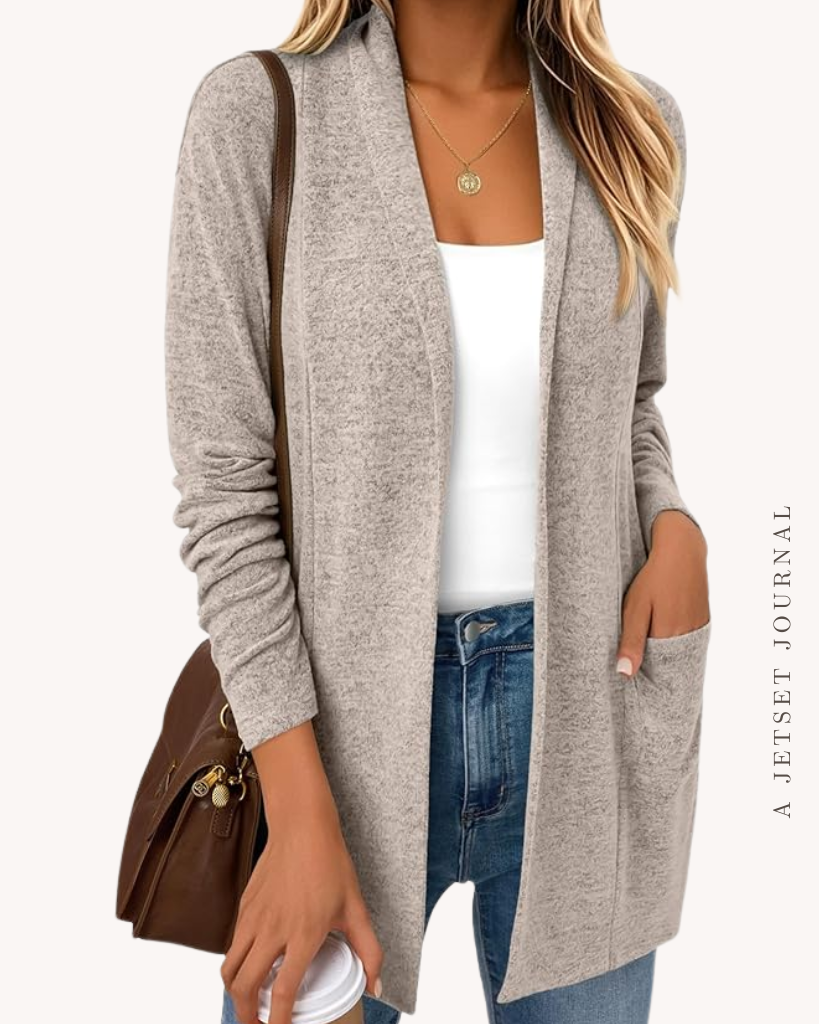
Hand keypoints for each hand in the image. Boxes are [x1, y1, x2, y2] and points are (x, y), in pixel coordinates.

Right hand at [221, 723, 383, 1023]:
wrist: (302, 828)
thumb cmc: (330, 864)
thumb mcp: (356, 908)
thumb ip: (369, 949)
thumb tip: (377, 985)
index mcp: (303, 934)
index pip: (283, 991)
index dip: (278, 1021)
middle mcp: (273, 930)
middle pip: (245, 986)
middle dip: (247, 1014)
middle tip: (257, 1023)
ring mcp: (254, 918)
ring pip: (230, 968)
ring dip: (235, 992)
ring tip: (247, 1002)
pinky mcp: (244, 906)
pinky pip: (231, 944)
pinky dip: (235, 964)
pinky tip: (249, 966)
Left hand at [616, 510, 709, 678]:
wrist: (682, 548)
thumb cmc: (653, 578)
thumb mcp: (635, 608)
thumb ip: (631, 641)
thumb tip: (624, 675)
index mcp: (670, 636)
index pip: (657, 672)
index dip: (645, 675)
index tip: (635, 679)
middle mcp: (689, 635)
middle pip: (671, 664)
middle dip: (655, 668)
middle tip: (640, 665)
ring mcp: (699, 626)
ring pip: (680, 652)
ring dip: (666, 654)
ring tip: (650, 651)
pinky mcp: (704, 618)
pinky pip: (690, 640)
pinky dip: (677, 643)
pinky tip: (663, 635)